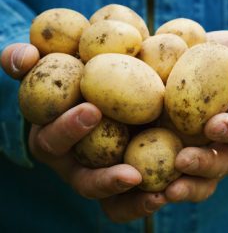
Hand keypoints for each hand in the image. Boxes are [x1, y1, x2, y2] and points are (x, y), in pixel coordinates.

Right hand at [1, 43, 166, 221]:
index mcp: (54, 139)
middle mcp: (76, 163)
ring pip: (111, 200)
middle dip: (105, 180)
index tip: (92, 110)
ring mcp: (100, 173)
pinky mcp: (124, 176)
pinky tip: (169, 192)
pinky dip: (147, 200)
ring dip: (133, 202)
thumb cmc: (71, 79)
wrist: (99, 88)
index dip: (68, 129)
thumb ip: (25, 61)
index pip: (53, 140)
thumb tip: (25, 58)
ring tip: (158, 196)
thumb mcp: (47, 66)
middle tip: (132, 175)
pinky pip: (132, 199)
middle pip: (85, 182)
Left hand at [165, 31, 227, 201]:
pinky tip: (141, 186)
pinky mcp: (173, 158)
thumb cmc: (211, 56)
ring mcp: (199, 153)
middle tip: (183, 161)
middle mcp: (222, 143)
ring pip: (200, 181)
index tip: (214, 124)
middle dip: (206, 165)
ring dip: (186, 188)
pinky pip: (171, 179)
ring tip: (166, 191)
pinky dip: (160, 187)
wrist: (183, 67)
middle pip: (222, 163)